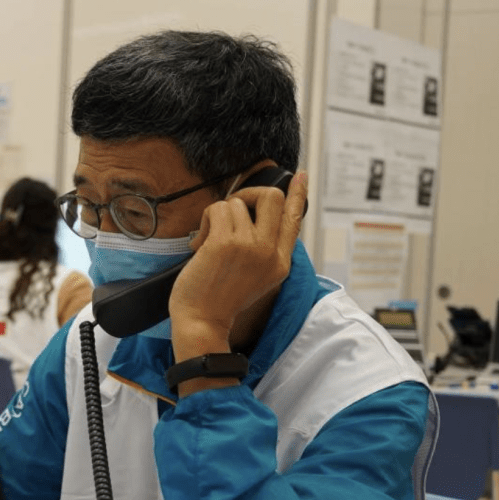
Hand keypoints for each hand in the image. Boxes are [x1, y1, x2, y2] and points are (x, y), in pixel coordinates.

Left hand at [168, 171, 307, 343]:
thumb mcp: (255, 277)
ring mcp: (249, 246)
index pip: (295, 219)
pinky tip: (199, 244)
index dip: (298, 194)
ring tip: (209, 240)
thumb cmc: (220, 300)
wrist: (202, 323)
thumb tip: (252, 214)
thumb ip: (262, 249)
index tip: (299, 176)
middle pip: (271, 196)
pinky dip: (205, 220)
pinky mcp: (225, 243)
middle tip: (231, 210)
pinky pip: (217, 208)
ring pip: (237, 202)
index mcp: (280, 262)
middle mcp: (270, 253)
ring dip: (218, 216)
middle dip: (248, 194)